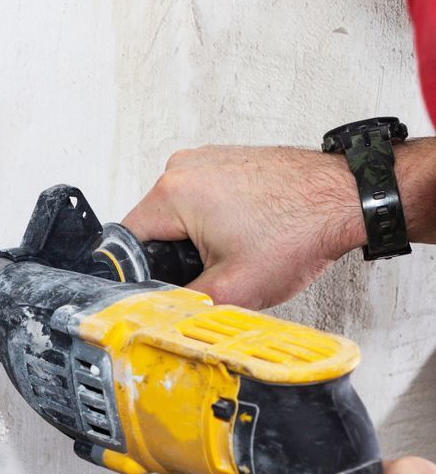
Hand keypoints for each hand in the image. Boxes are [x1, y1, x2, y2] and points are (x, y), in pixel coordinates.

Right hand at [123, 145, 362, 308]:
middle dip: (175, 256)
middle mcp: (182, 167)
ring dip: (196, 238)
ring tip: (236, 248)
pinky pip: (200, 198)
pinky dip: (215, 219)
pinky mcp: (224, 160)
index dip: (142, 273)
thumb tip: (158, 314)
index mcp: (172, 193)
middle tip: (212, 270)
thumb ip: (183, 304)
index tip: (164, 285)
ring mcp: (204, 159)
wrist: (347, 198)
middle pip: (152, 227)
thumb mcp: (233, 289)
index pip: (127, 242)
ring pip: (177, 214)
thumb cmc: (301, 230)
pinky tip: (246, 232)